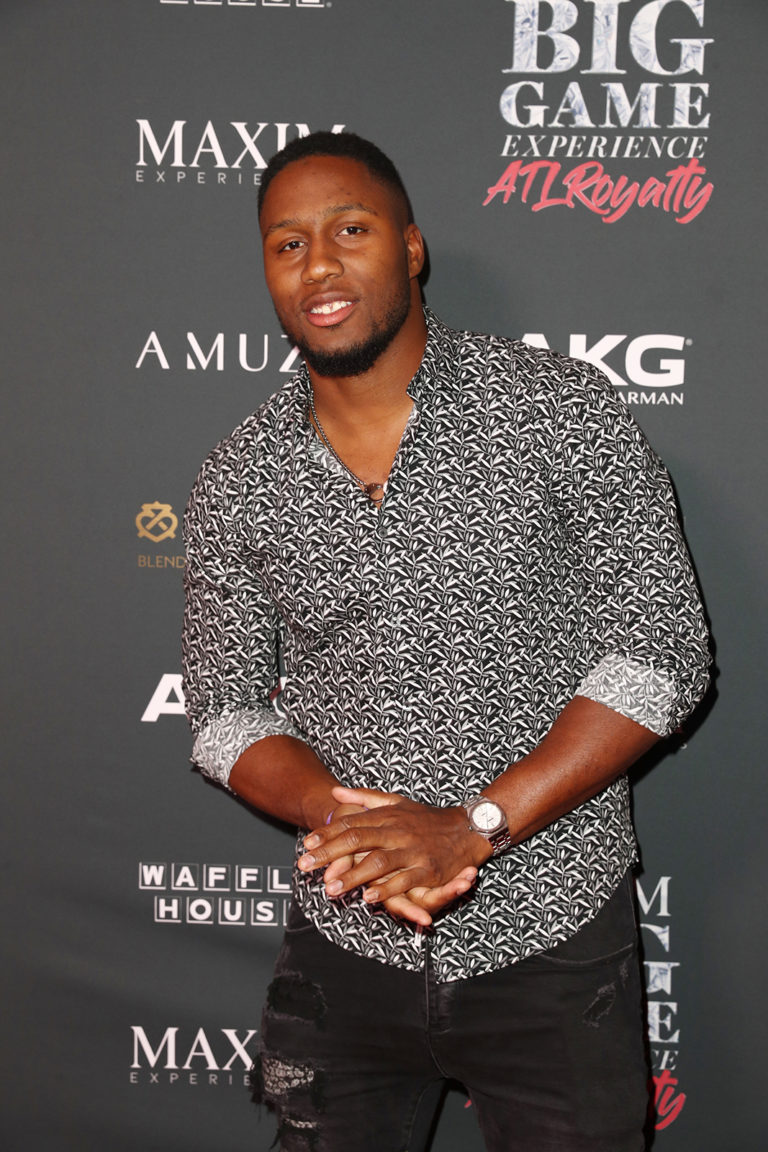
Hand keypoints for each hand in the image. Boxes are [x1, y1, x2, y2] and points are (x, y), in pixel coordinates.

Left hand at [299, 786, 489, 924]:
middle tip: (304, 867)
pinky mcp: (428, 869)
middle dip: (329, 854)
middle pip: (358, 840)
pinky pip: (404, 880)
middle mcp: (397, 831)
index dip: (328, 834)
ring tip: (330, 888)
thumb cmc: (427, 818)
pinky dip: (386, 889)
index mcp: (388, 816)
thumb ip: (364, 798)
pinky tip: (368, 897)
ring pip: (378, 862)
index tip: (307, 845)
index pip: (351, 824)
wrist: (468, 828)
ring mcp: (413, 850)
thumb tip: (335, 792)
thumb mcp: (396, 802)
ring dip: (352, 877)